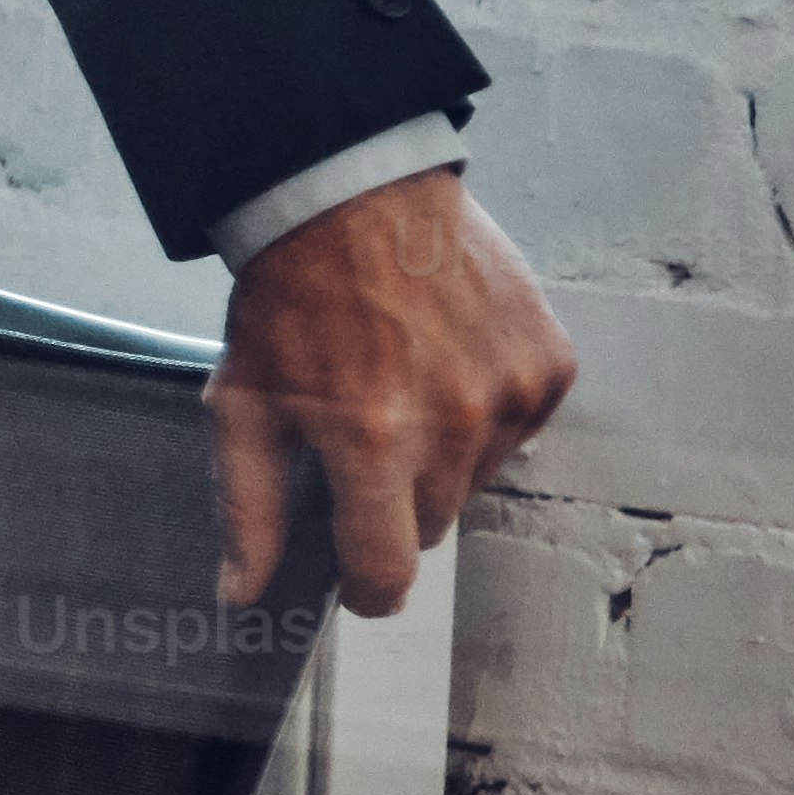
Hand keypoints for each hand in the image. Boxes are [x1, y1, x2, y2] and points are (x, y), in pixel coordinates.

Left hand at [210, 166, 570, 615]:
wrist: (354, 199)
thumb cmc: (288, 303)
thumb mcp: (242, 404)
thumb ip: (247, 509)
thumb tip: (242, 595)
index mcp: (371, 439)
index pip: (388, 570)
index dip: (368, 588)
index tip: (358, 579)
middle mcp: (454, 423)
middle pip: (431, 526)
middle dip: (394, 503)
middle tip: (362, 441)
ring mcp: (512, 393)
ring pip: (476, 482)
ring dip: (442, 459)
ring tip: (402, 390)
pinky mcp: (551, 365)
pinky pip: (520, 431)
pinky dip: (486, 416)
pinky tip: (445, 365)